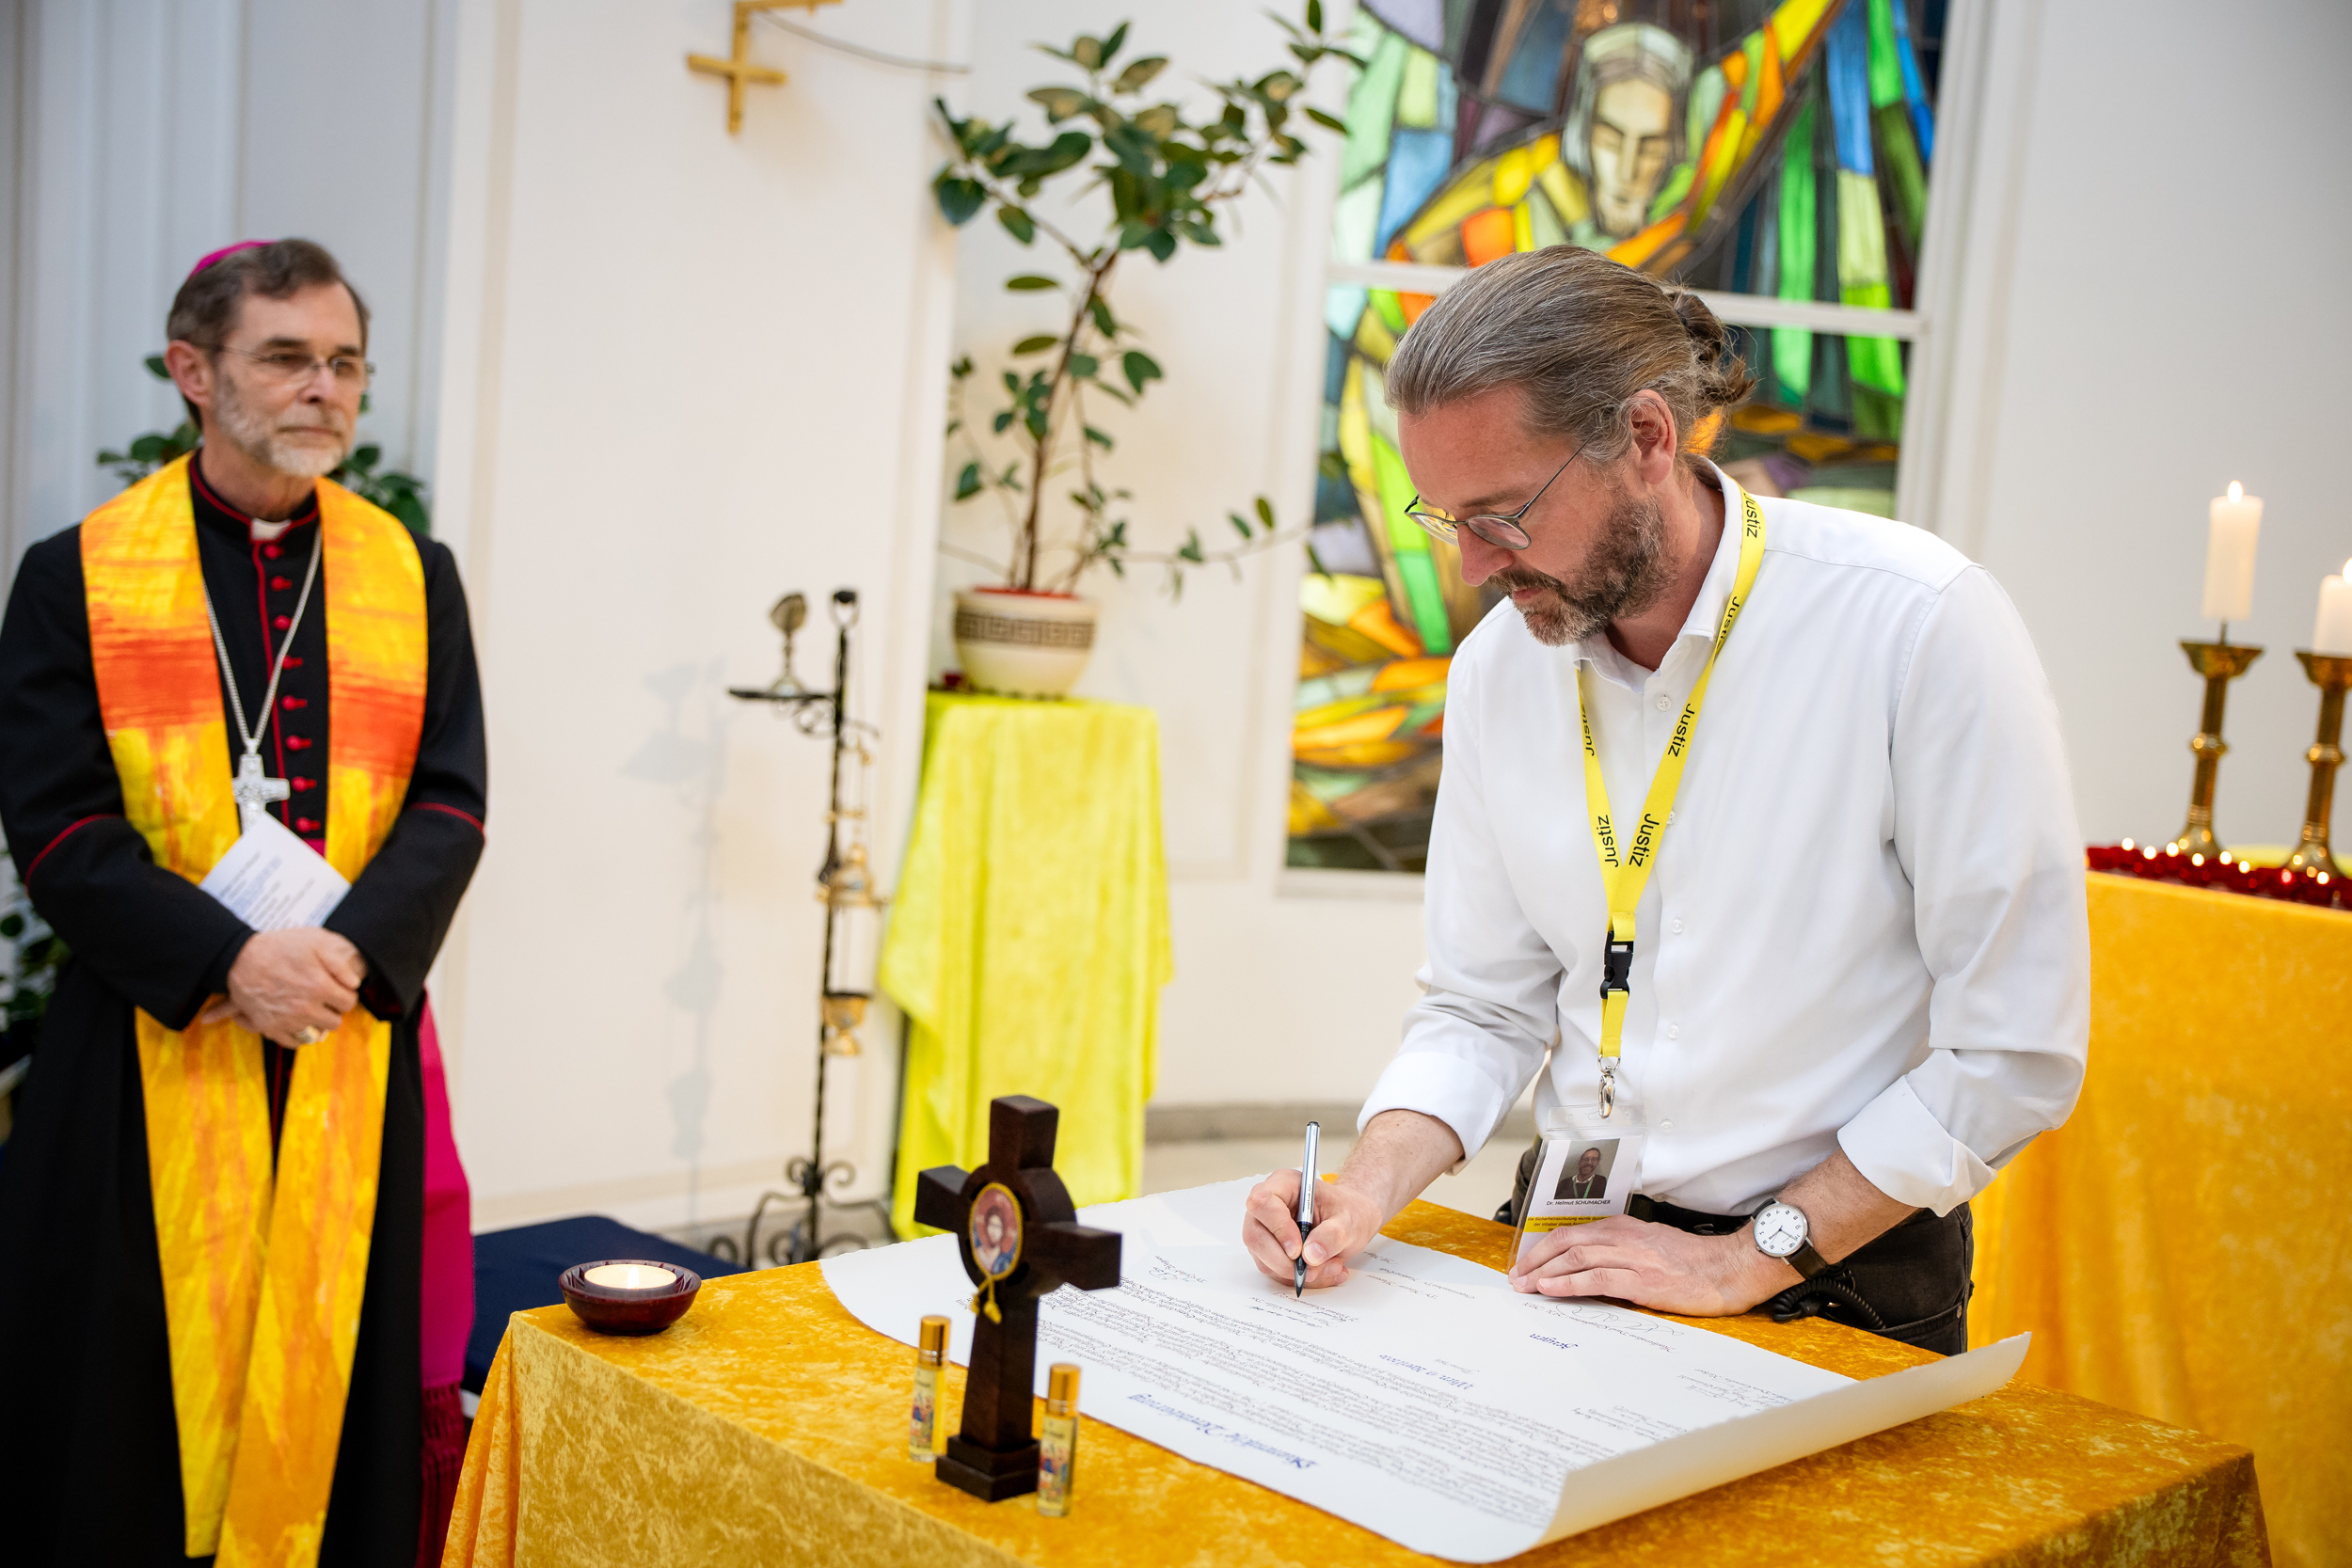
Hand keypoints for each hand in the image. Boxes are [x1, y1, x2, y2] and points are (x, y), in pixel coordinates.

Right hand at [197, 928, 366, 1043]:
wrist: (240, 957)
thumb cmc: (278, 947)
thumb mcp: (314, 943)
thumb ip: (339, 964)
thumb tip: (354, 984)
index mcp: (320, 987)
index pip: (348, 1003)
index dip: (345, 995)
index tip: (338, 991)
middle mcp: (306, 1008)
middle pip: (335, 1022)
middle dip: (332, 1010)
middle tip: (324, 1000)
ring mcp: (287, 1020)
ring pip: (316, 1034)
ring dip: (317, 1023)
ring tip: (311, 1010)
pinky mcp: (270, 1028)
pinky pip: (293, 1042)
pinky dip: (298, 1035)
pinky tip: (298, 1023)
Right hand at [1242, 1169, 1385, 1289]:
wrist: (1351, 1222)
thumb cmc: (1348, 1212)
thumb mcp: (1349, 1221)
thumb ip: (1332, 1235)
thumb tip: (1310, 1255)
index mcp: (1284, 1184)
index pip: (1262, 1203)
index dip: (1277, 1228)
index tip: (1298, 1250)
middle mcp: (1268, 1206)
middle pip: (1255, 1236)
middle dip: (1283, 1261)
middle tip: (1313, 1270)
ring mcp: (1265, 1229)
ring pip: (1263, 1259)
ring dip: (1294, 1272)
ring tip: (1328, 1267)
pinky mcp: (1268, 1250)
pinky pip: (1274, 1271)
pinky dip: (1298, 1277)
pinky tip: (1321, 1270)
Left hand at [1506, 1214, 1795, 1315]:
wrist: (1728, 1268)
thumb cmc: (1693, 1260)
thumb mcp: (1651, 1244)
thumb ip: (1621, 1249)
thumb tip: (1591, 1264)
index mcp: (1624, 1228)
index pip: (1573, 1232)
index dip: (1544, 1248)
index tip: (1527, 1263)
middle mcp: (1623, 1238)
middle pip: (1566, 1242)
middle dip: (1536, 1260)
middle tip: (1516, 1276)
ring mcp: (1632, 1258)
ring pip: (1576, 1258)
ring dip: (1545, 1272)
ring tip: (1525, 1286)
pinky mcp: (1642, 1281)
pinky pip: (1597, 1278)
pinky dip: (1569, 1283)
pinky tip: (1551, 1289)